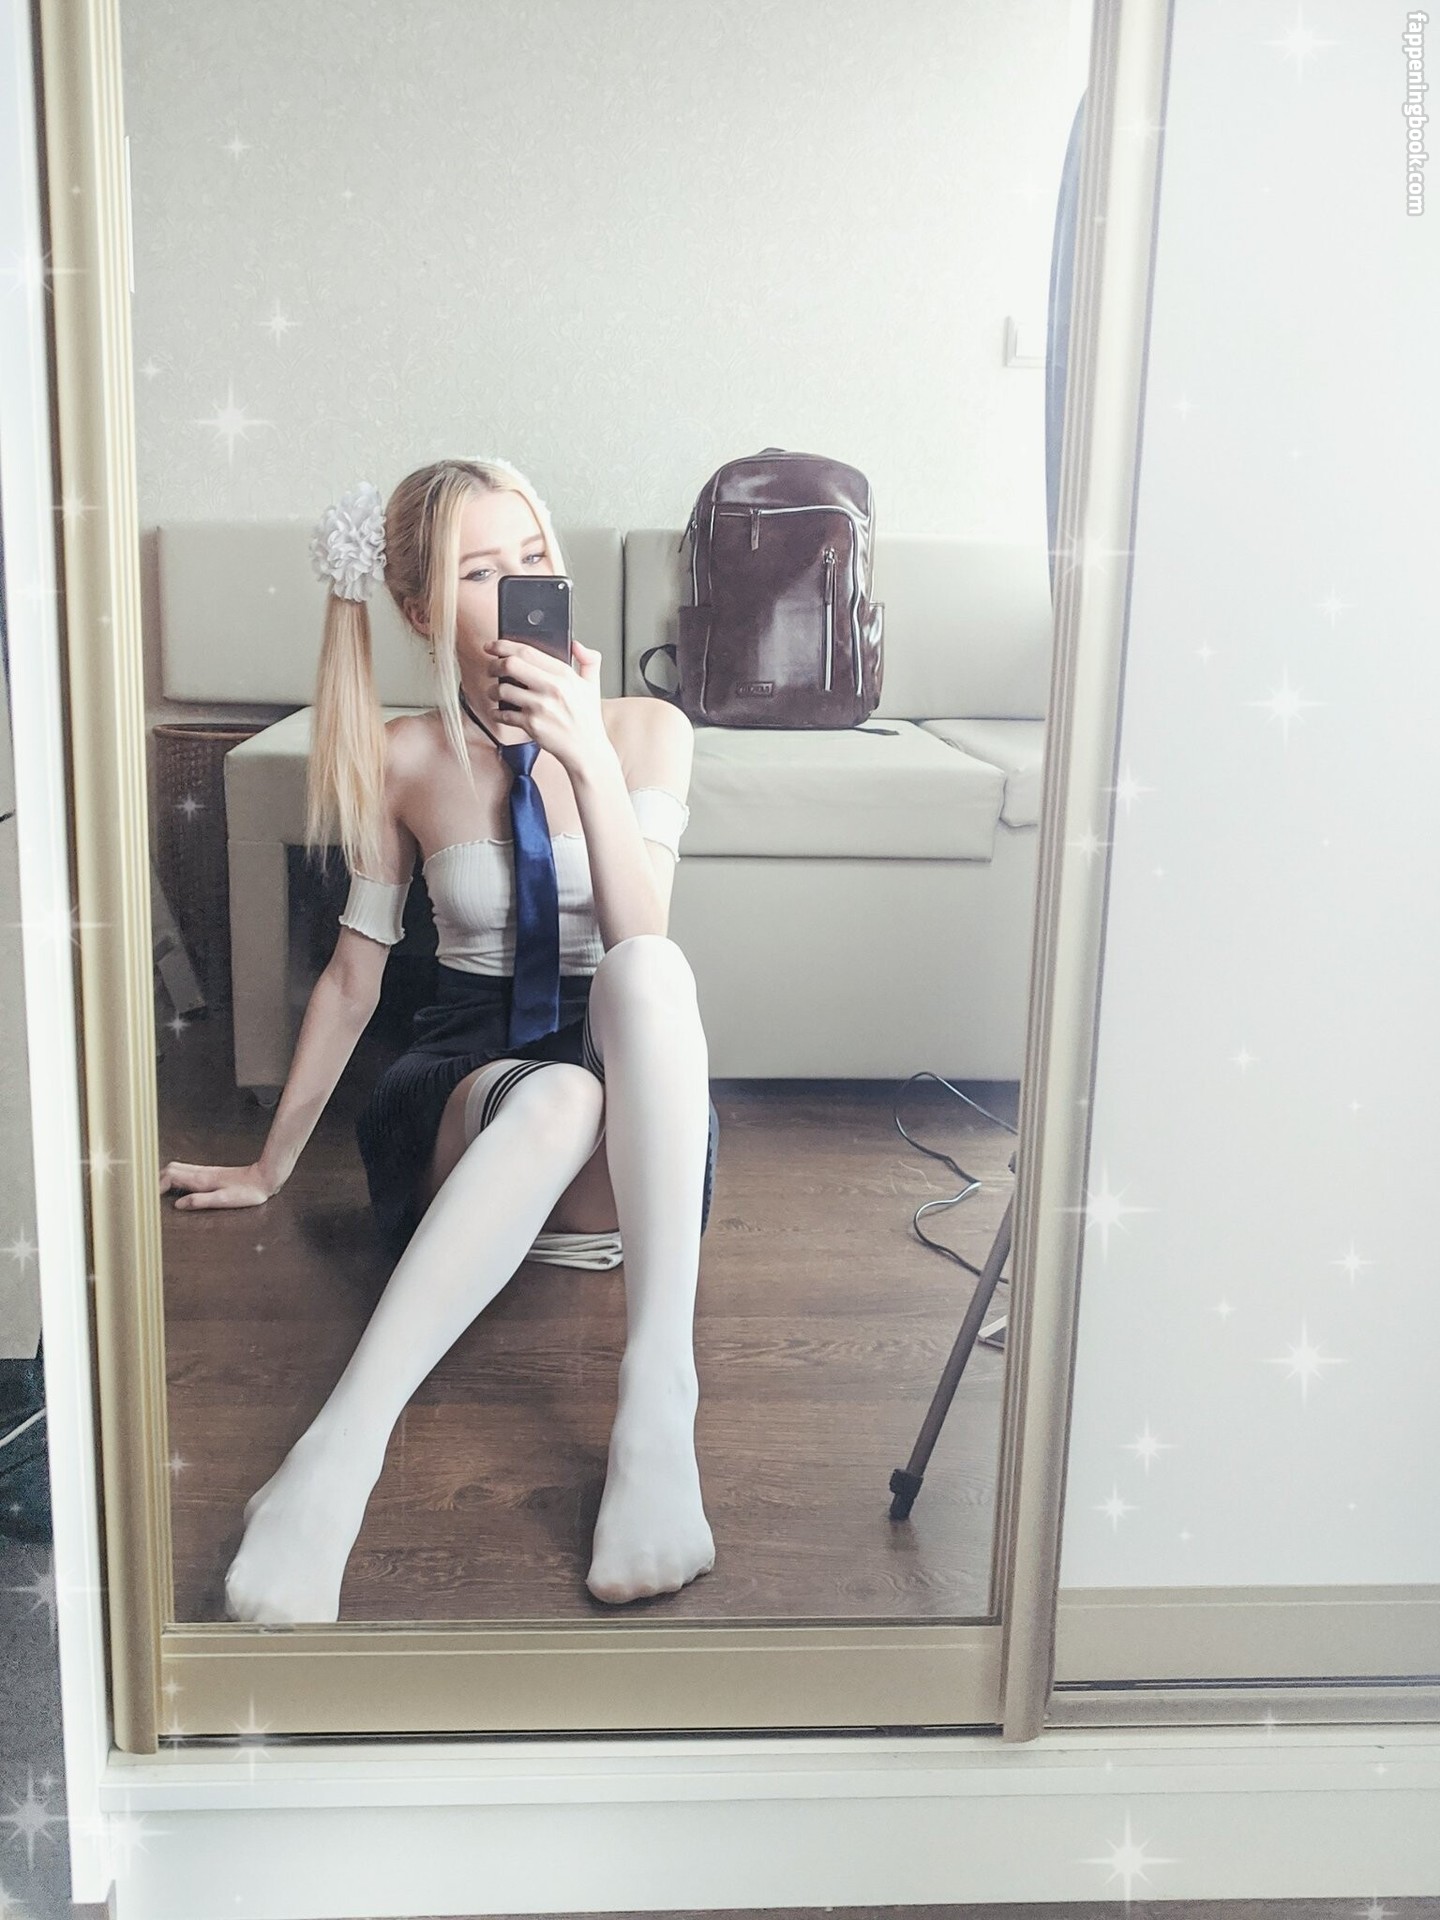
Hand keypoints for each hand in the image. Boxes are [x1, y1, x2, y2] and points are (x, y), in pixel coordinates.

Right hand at [159, 1159, 275, 1210]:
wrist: (263, 1179)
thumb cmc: (246, 1192)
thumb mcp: (223, 1200)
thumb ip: (200, 1201)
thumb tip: (178, 1205)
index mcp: (201, 1180)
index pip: (170, 1176)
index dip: (157, 1186)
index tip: (150, 1198)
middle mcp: (200, 1173)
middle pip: (170, 1169)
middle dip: (156, 1179)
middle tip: (150, 1194)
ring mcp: (205, 1171)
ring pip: (177, 1168)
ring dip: (164, 1177)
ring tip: (157, 1190)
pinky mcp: (210, 1173)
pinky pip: (186, 1172)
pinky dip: (175, 1177)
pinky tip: (176, 1186)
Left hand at [484, 636, 611, 775]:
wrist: (586, 749)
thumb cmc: (587, 719)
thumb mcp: (593, 685)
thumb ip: (589, 660)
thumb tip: (576, 644)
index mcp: (564, 674)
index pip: (527, 651)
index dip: (504, 645)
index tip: (492, 645)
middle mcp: (551, 688)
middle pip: (510, 665)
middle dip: (494, 665)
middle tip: (491, 669)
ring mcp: (540, 707)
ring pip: (503, 689)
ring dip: (492, 690)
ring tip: (495, 692)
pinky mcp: (531, 725)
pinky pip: (504, 714)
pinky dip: (496, 712)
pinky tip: (498, 711)